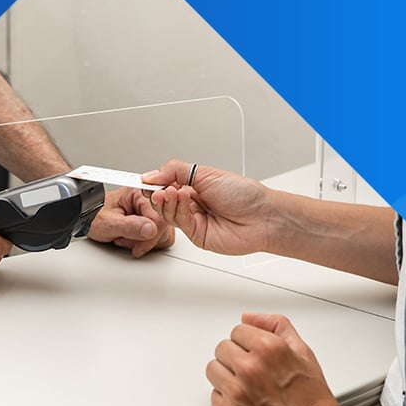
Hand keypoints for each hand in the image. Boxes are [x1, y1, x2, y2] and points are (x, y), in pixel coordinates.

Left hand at [87, 187, 174, 257]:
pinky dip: (146, 243)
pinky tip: (131, 239)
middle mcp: (147, 199)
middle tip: (128, 241)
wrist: (86, 217)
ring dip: (145, 242)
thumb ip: (130, 226)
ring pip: (164, 233)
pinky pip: (160, 236)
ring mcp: (150, 210)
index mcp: (139, 193)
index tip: (138, 246)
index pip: (160, 218)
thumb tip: (150, 229)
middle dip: (146, 240)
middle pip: (165, 227)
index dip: (150, 237)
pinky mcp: (150, 220)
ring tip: (126, 237)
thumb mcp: (108, 223)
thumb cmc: (94, 215)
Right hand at [141, 159, 272, 255]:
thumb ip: (176, 171)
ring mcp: (193, 219)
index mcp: (194, 185)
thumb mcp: (207, 173)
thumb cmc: (245, 194)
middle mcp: (192, 202)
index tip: (142, 179)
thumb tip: (152, 174)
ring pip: (168, 212)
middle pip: (163, 200)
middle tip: (155, 188)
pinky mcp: (196, 234)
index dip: (153, 182)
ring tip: (170, 191)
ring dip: (166, 201)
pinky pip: (179, 222)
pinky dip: (177, 210)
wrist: (263, 217)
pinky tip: (181, 198)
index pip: (165, 183)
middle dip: (156, 193)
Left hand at [206, 312, 341, 405]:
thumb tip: (250, 317)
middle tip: (253, 372)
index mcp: (267, 348)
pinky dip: (226, 399)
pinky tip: (246, 404)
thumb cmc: (313, 401)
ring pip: (213, 370)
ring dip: (227, 377)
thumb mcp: (303, 353)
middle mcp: (249, 368)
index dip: (248, 343)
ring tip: (248, 388)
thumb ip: (277, 326)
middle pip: (222, 349)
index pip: (237, 331)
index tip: (255, 353)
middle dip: (237, 358)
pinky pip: (214, 396)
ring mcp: (236, 392)